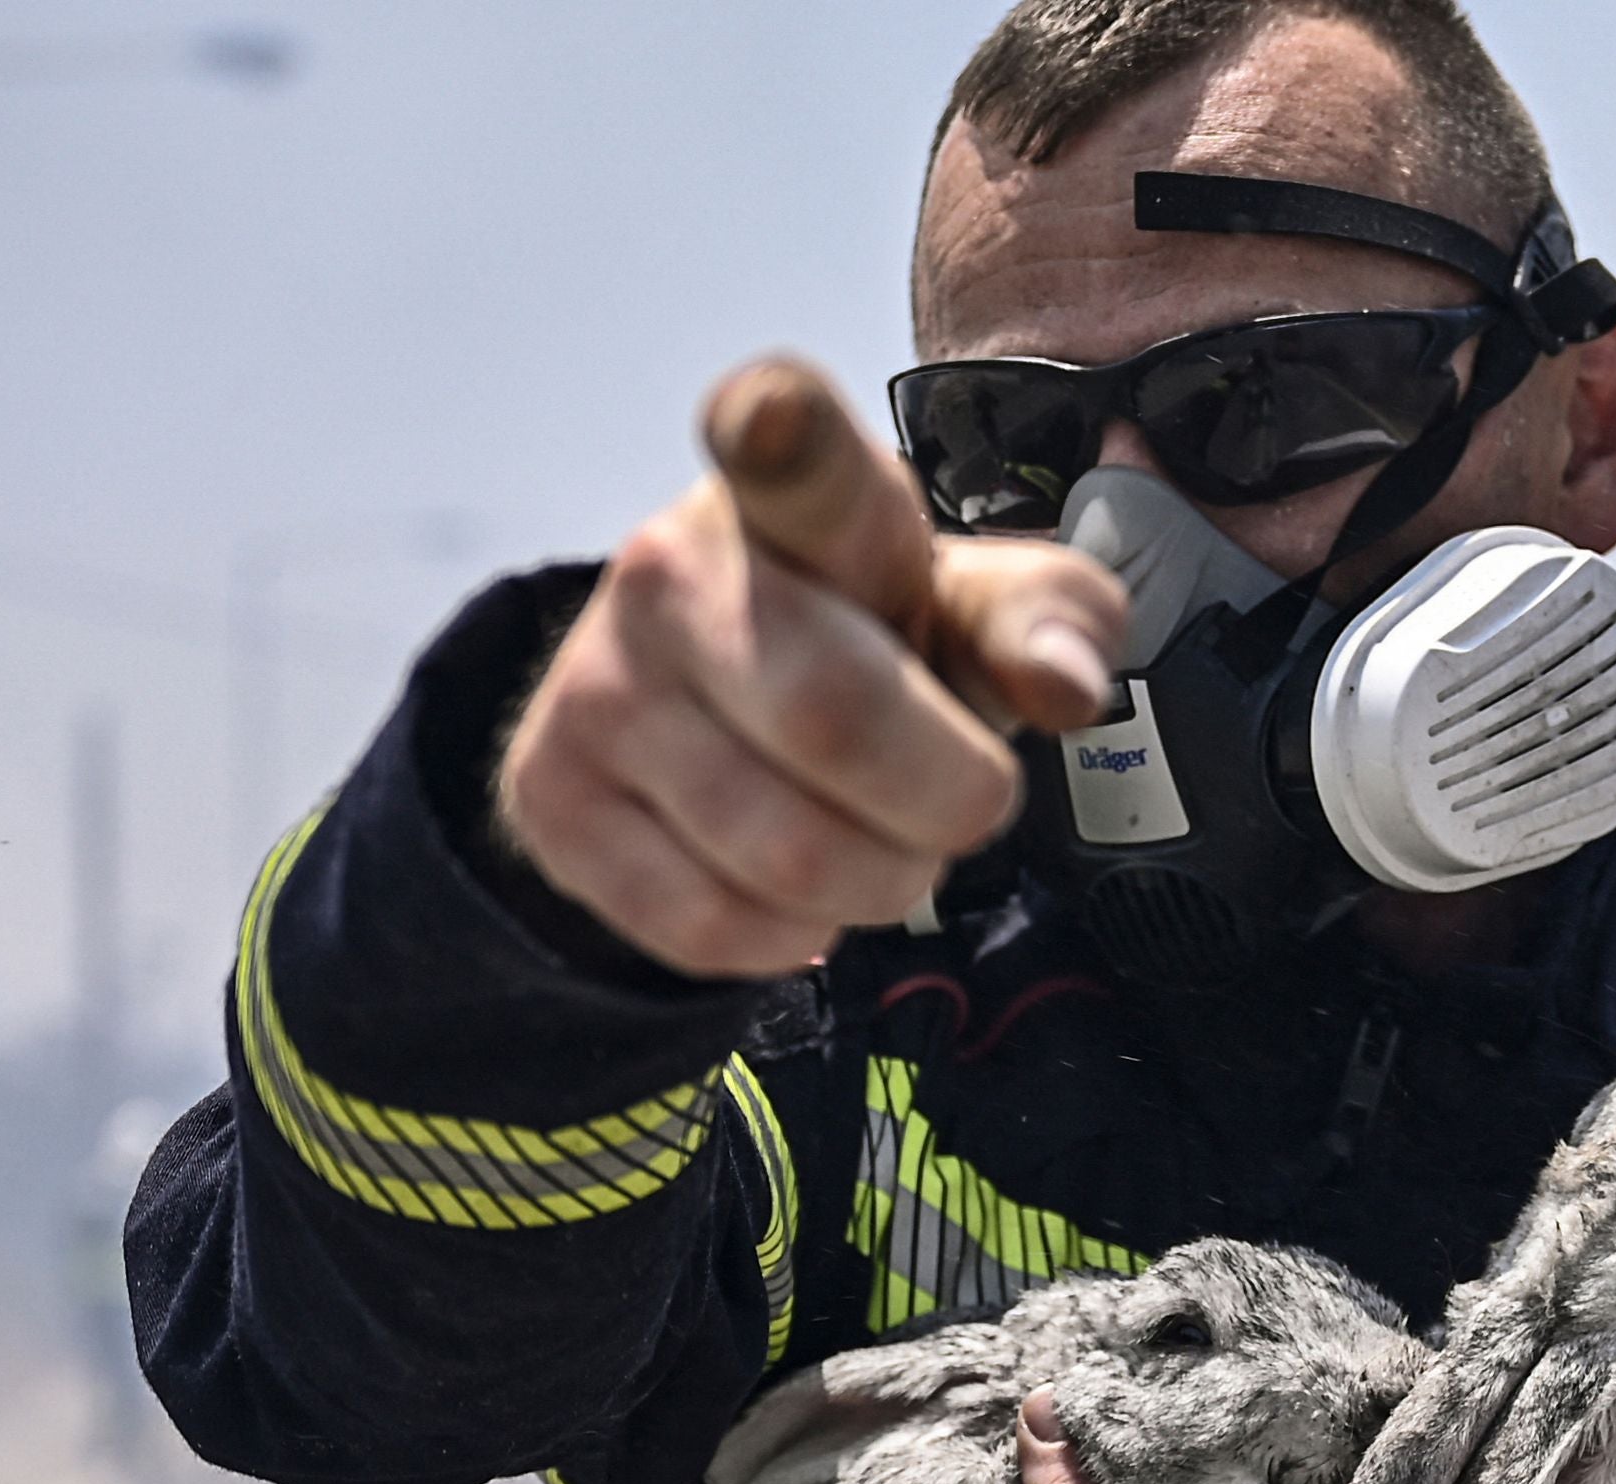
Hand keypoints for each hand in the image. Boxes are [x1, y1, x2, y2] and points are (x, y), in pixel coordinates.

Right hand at [496, 357, 1126, 976]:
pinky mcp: (549, 798)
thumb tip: (1066, 685)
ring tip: (873, 834)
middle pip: (836, 724)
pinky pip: (712, 928)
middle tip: (955, 795)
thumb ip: (1049, 623)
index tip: (770, 415)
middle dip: (944, 802)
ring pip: (785, 857)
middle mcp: (668, 570)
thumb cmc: (878, 637)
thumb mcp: (980, 609)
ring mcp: (593, 685)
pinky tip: (794, 884)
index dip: (779, 432)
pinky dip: (792, 936)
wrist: (715, 700)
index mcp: (793, 494)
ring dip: (878, 881)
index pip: (787, 454)